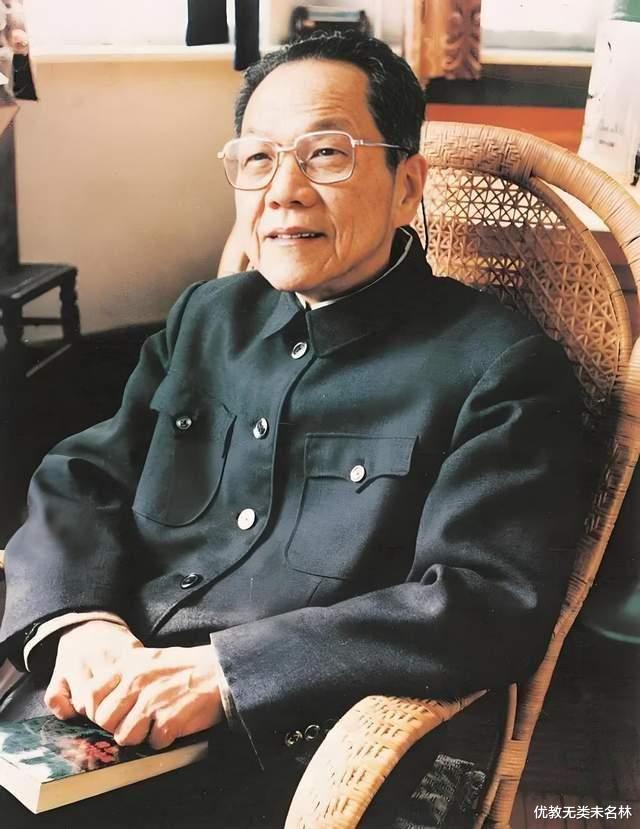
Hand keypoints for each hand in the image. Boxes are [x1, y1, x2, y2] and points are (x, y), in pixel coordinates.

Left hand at [45, 621, 222, 748]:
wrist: (219, 670)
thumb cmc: (183, 668)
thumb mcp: (147, 660)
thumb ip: (122, 676)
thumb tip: (94, 703)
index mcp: (129, 665)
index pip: (90, 695)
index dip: (98, 710)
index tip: (113, 712)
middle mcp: (137, 681)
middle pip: (105, 720)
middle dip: (119, 725)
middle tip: (137, 720)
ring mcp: (153, 701)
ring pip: (125, 736)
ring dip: (140, 736)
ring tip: (156, 723)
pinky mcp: (169, 720)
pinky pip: (153, 743)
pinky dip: (163, 739)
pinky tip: (173, 724)